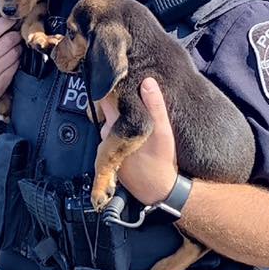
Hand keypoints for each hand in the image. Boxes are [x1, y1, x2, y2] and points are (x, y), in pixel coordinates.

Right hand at [0, 17, 21, 113]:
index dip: (6, 22)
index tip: (10, 17)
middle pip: (9, 39)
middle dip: (15, 32)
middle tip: (17, 28)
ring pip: (15, 51)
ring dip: (18, 44)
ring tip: (15, 42)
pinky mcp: (3, 80)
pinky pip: (16, 64)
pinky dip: (17, 57)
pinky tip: (14, 54)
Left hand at [99, 77, 178, 206]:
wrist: (158, 189)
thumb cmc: (161, 159)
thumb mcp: (163, 130)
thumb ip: (155, 105)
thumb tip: (147, 81)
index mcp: (116, 125)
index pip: (106, 98)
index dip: (112, 87)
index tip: (120, 79)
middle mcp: (106, 135)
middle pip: (107, 111)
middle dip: (116, 103)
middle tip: (131, 96)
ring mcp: (107, 148)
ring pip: (110, 124)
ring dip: (119, 120)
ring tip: (133, 115)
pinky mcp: (111, 157)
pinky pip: (112, 138)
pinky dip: (119, 133)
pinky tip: (132, 134)